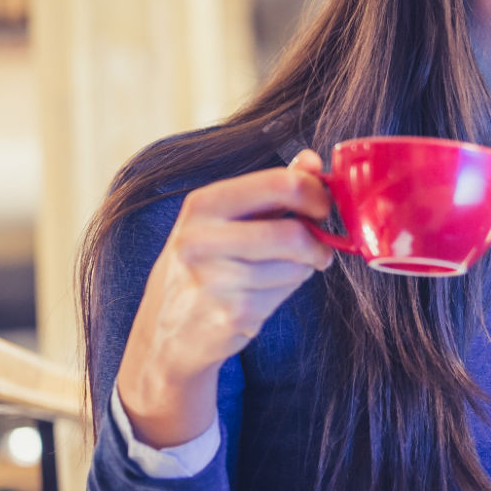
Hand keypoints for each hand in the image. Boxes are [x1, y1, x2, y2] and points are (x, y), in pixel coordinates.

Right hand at [114, 149, 336, 446]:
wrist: (168, 331)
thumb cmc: (205, 265)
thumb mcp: (225, 219)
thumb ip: (271, 188)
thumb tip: (311, 160)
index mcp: (203, 205)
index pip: (280, 184)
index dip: (316, 194)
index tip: (322, 207)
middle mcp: (201, 239)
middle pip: (293, 233)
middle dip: (317, 242)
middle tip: (318, 248)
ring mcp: (214, 280)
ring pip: (296, 267)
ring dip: (302, 269)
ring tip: (278, 271)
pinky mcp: (230, 315)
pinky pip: (285, 294)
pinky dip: (286, 292)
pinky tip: (262, 294)